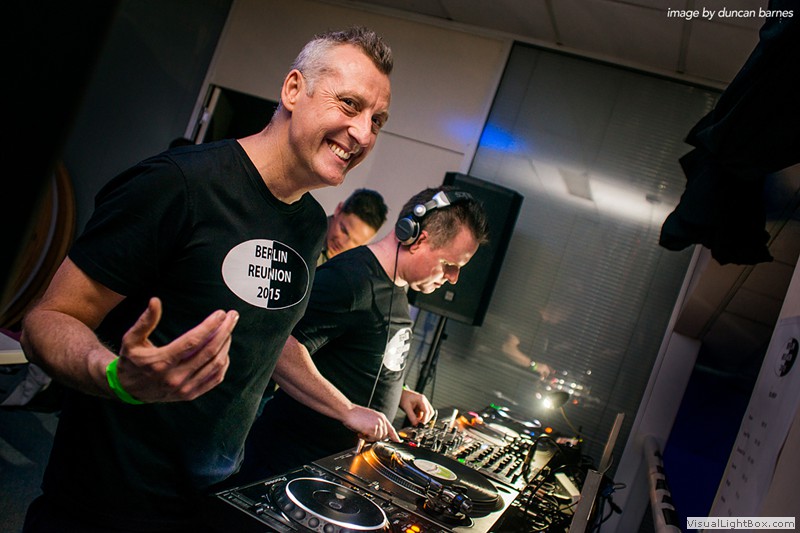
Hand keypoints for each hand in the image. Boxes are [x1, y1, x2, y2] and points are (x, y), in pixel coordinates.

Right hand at [114, 297, 238, 402]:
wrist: (128, 390)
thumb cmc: (132, 361)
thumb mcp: (131, 339)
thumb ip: (145, 321)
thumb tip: (155, 301)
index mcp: (160, 362)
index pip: (193, 341)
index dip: (210, 326)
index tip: (221, 314)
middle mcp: (174, 377)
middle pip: (209, 351)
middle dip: (224, 331)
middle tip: (232, 317)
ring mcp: (184, 388)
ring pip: (215, 365)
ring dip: (226, 345)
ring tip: (228, 330)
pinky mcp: (190, 394)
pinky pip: (215, 378)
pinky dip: (223, 363)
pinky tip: (224, 350)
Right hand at [342, 405, 400, 442]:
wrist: (348, 411)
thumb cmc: (356, 415)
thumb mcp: (370, 418)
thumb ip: (376, 425)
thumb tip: (378, 435)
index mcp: (381, 417)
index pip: (391, 429)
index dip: (395, 437)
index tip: (398, 442)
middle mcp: (381, 420)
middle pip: (384, 436)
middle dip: (375, 437)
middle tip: (366, 433)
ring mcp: (377, 424)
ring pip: (377, 438)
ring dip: (369, 437)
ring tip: (362, 431)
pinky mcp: (372, 429)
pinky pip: (371, 439)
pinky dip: (365, 438)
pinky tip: (360, 432)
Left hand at [399, 388, 433, 425]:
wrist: (400, 393)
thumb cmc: (403, 397)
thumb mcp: (406, 407)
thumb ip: (411, 416)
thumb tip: (415, 424)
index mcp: (421, 399)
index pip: (427, 411)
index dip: (425, 419)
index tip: (421, 424)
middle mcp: (424, 401)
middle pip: (430, 412)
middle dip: (426, 419)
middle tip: (419, 424)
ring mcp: (423, 403)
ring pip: (427, 413)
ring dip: (423, 418)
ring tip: (415, 421)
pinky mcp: (420, 406)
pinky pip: (423, 413)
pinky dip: (420, 417)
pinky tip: (414, 418)